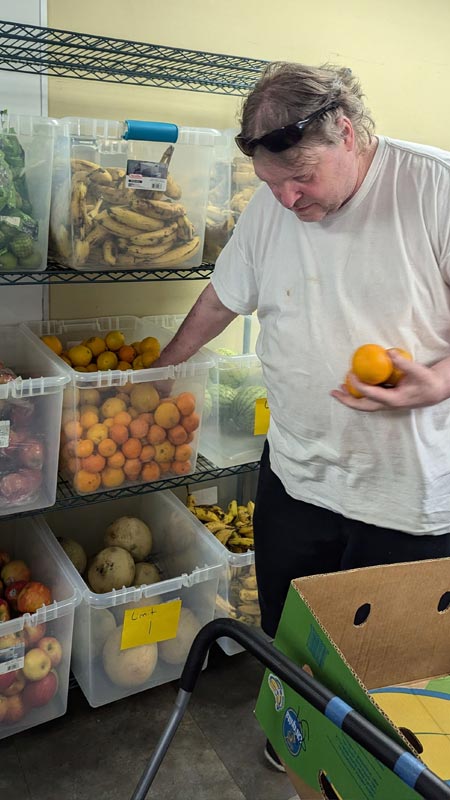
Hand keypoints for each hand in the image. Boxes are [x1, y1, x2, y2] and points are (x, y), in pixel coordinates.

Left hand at [330, 351, 447, 411]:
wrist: (436, 391)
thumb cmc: (428, 382)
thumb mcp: (418, 372)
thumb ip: (403, 363)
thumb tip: (388, 353)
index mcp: (393, 400)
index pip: (371, 394)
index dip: (358, 384)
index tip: (351, 372)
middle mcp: (388, 404)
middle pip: (362, 406)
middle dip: (347, 400)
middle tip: (333, 392)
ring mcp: (387, 403)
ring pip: (365, 403)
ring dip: (351, 397)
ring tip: (338, 388)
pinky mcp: (387, 399)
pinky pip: (370, 397)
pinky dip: (360, 392)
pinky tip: (355, 382)